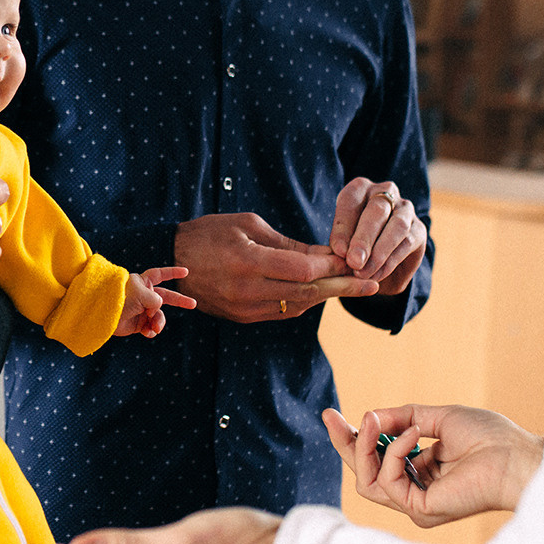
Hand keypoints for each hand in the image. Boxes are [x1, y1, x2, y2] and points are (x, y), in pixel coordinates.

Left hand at [114, 266, 194, 337]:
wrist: (102, 315)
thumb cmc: (120, 299)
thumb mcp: (142, 294)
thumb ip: (156, 299)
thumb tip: (157, 311)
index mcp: (142, 283)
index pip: (160, 274)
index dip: (172, 273)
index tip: (186, 272)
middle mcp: (143, 295)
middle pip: (165, 297)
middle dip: (179, 301)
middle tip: (193, 304)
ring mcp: (141, 310)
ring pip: (159, 316)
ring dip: (159, 322)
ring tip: (154, 327)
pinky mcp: (137, 324)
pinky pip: (150, 327)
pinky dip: (151, 330)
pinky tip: (147, 332)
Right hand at [173, 212, 373, 322]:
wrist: (171, 260)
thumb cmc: (210, 233)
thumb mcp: (249, 225)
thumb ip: (287, 244)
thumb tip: (324, 255)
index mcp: (248, 262)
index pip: (303, 269)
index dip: (332, 265)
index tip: (353, 258)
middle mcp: (248, 290)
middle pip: (307, 291)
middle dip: (342, 286)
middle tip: (372, 283)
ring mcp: (245, 308)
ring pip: (298, 305)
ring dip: (327, 296)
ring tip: (354, 288)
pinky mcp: (243, 317)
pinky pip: (283, 312)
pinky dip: (306, 301)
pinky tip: (322, 292)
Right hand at [323, 404, 543, 528]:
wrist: (517, 457)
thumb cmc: (490, 438)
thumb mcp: (438, 418)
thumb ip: (403, 417)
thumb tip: (369, 416)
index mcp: (422, 473)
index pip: (377, 461)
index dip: (355, 439)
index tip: (336, 416)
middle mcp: (416, 492)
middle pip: (364, 473)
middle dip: (346, 444)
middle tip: (331, 418)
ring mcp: (417, 504)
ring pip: (367, 481)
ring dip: (365, 446)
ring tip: (372, 420)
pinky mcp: (421, 510)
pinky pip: (388, 481)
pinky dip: (395, 453)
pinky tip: (414, 434)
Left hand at [327, 178, 425, 294]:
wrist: (379, 261)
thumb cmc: (353, 244)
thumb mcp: (342, 241)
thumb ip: (341, 243)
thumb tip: (341, 252)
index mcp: (360, 188)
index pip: (351, 200)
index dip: (343, 226)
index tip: (337, 251)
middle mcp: (385, 192)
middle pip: (377, 210)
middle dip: (364, 238)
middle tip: (354, 262)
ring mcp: (405, 209)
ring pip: (397, 226)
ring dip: (380, 252)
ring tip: (365, 272)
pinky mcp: (419, 229)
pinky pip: (407, 243)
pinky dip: (390, 262)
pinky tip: (377, 275)